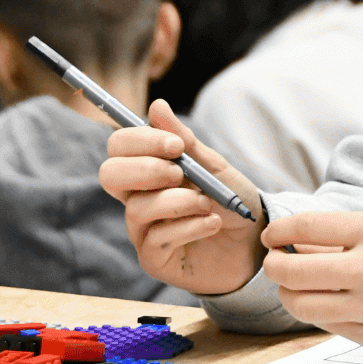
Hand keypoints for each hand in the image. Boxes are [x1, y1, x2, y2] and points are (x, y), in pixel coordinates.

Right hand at [99, 99, 265, 295]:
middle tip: (180, 173)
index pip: (119, 147)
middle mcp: (137, 198)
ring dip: (179, 201)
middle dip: (145, 169)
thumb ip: (184, 140)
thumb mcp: (213, 166)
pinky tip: (212, 224)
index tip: (176, 146)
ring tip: (208, 204)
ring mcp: (142, 230)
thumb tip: (156, 105)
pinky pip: (157, 239)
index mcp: (148, 170)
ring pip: (138, 208)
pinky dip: (190, 227)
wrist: (253, 240)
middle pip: (109, 175)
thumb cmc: (230, 200)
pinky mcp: (153, 258)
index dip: (140, 141)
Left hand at [262, 212, 362, 352]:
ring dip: (288, 294)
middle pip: (292, 270)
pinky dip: (315, 313)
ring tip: (293, 287)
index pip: (305, 226)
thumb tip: (293, 243)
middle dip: (274, 266)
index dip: (278, 232)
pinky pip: (325, 324)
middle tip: (275, 264)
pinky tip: (322, 303)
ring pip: (301, 304)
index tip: (271, 236)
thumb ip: (339, 239)